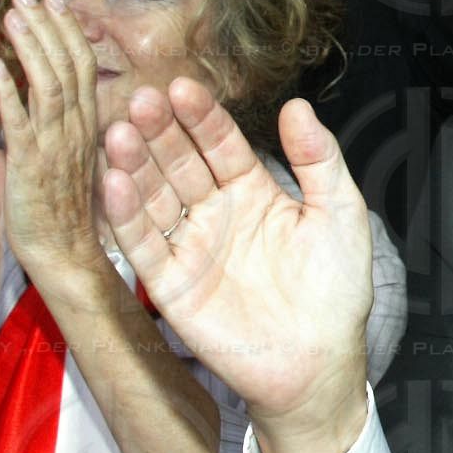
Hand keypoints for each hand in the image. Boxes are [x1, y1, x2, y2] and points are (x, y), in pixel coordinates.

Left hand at [0, 0, 107, 286]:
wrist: (65, 254)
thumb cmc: (67, 210)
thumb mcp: (76, 156)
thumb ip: (68, 121)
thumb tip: (56, 91)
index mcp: (88, 124)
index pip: (82, 65)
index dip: (67, 30)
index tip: (53, 1)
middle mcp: (77, 129)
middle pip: (67, 64)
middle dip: (47, 25)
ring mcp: (55, 145)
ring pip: (47, 83)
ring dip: (29, 45)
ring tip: (12, 15)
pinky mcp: (32, 165)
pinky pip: (20, 121)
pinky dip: (8, 91)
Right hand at [101, 80, 373, 452]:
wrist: (320, 364)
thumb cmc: (336, 290)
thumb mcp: (339, 214)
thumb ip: (319, 160)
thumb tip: (297, 105)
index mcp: (252, 189)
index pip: (219, 143)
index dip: (201, 116)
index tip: (181, 88)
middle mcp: (215, 212)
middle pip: (179, 162)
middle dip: (159, 132)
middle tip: (140, 100)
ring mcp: (190, 247)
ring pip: (153, 197)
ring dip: (134, 166)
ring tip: (118, 134)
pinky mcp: (171, 287)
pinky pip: (144, 246)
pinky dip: (126, 216)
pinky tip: (113, 183)